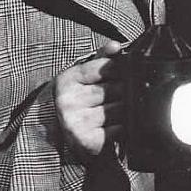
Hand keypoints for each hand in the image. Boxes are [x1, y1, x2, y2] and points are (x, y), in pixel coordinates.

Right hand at [53, 41, 125, 163]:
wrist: (67, 144)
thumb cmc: (81, 105)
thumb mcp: (84, 80)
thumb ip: (100, 59)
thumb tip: (115, 46)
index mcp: (66, 80)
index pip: (106, 67)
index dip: (118, 72)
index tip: (116, 79)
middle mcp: (67, 101)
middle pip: (115, 88)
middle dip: (122, 93)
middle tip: (115, 100)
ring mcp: (76, 122)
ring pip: (120, 108)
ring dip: (124, 112)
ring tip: (113, 115)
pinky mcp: (87, 141)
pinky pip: (120, 128)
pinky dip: (122, 129)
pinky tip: (113, 130)